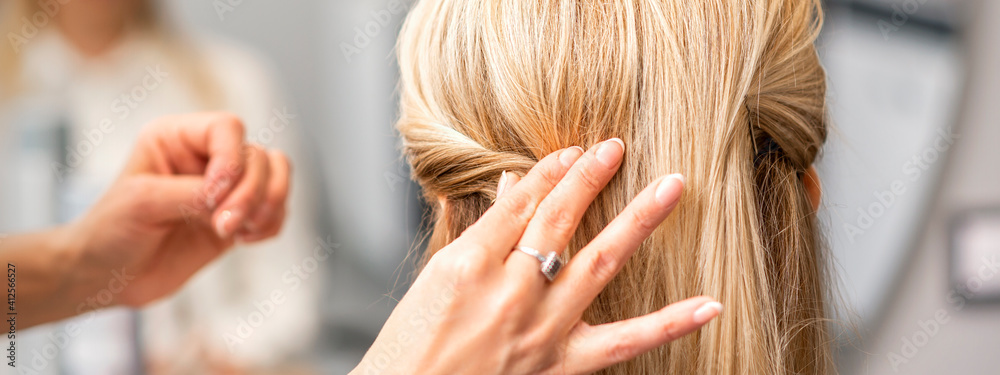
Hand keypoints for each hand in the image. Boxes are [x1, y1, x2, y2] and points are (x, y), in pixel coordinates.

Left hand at [66, 112, 290, 307]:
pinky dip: (271, 224)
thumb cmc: (111, 231)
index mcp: (176, 137)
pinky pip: (276, 210)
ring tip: (241, 232)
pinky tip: (244, 240)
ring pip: (276, 175)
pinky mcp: (238, 218)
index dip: (231, 161)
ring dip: (269, 205)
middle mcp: (205, 156)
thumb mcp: (142, 202)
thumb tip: (230, 197)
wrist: (108, 277)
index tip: (212, 198)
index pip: (227, 129)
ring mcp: (225, 188)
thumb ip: (191, 193)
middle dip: (250, 194)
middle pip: (258, 156)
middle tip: (223, 228)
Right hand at [353, 140, 720, 373]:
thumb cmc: (410, 348)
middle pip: (559, 219)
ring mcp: (540, 327)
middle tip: (616, 147)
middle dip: (589, 177)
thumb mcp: (433, 280)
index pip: (520, 202)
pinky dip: (669, 324)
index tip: (574, 151)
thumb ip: (479, 232)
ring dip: (639, 220)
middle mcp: (509, 291)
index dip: (551, 172)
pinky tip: (708, 304)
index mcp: (467, 264)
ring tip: (673, 186)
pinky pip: (625, 341)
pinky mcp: (562, 364)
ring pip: (599, 261)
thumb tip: (515, 186)